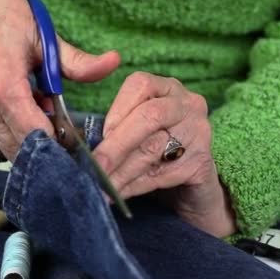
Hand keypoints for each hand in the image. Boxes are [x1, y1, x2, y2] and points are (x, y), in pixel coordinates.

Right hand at [0, 0, 120, 159]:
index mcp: (4, 88)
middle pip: (21, 150)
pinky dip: (16, 130)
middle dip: (47, 146)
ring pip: (7, 146)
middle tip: (67, 130)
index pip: (35, 138)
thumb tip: (113, 63)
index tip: (77, 143)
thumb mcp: (43, 35)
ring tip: (44, 109)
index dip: (58, 146)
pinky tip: (27, 107)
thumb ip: (77, 62)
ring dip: (30, 138)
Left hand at [93, 72, 235, 236]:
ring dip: (121, 170)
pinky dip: (135, 185)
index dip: (116, 111)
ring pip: (153, 148)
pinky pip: (163, 173)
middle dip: (116, 144)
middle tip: (94, 167)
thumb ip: (113, 131)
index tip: (99, 136)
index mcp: (166, 88)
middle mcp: (187, 104)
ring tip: (100, 185)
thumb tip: (77, 143)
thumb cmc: (155, 155)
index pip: (140, 84)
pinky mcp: (202, 163)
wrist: (191, 191)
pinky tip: (119, 194)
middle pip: (149, 116)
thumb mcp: (134, 135)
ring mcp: (200, 132)